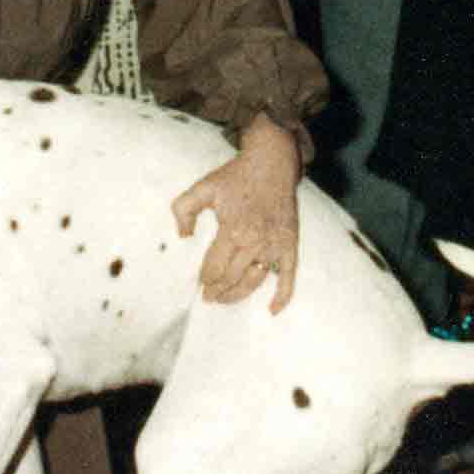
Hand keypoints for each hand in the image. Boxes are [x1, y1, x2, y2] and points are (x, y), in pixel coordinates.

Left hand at [175, 118, 302, 311]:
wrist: (272, 163)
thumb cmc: (236, 176)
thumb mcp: (203, 187)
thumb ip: (183, 210)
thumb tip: (183, 237)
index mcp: (233, 230)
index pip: (214, 267)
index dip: (205, 279)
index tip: (200, 283)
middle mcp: (255, 241)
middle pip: (232, 279)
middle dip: (217, 291)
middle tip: (208, 296)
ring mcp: (275, 245)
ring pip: (255, 281)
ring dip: (238, 295)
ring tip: (225, 298)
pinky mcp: (289, 244)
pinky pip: (288, 276)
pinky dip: (281, 296)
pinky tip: (271, 310)